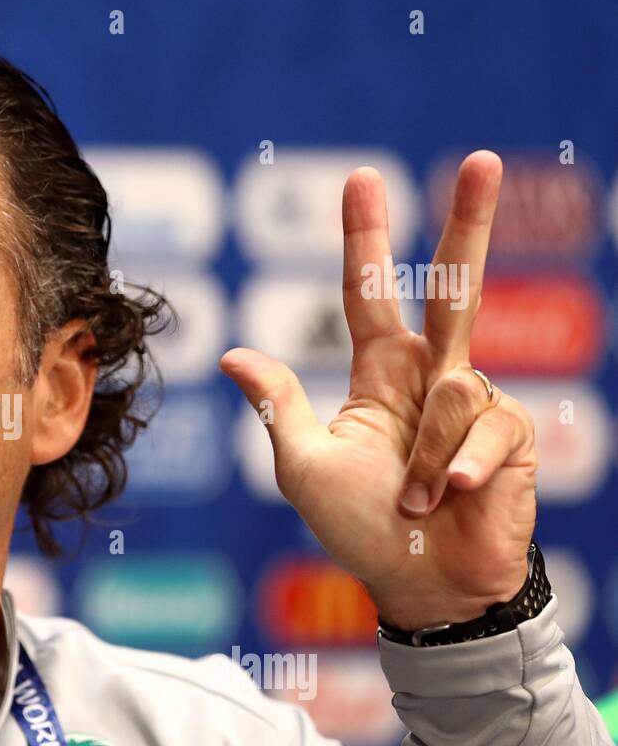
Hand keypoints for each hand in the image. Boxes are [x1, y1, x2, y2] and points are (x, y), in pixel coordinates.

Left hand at [220, 151, 535, 629]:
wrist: (422, 587)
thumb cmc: (360, 530)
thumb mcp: (305, 466)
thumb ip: (280, 405)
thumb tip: (232, 353)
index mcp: (379, 375)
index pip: (370, 293)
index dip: (365, 240)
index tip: (360, 179)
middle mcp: (431, 377)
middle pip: (454, 286)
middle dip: (469, 222)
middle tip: (480, 159)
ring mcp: (476, 403)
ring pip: (455, 387)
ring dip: (424, 457)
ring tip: (412, 502)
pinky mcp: (512, 435)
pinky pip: (486, 427)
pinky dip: (455, 468)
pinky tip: (447, 497)